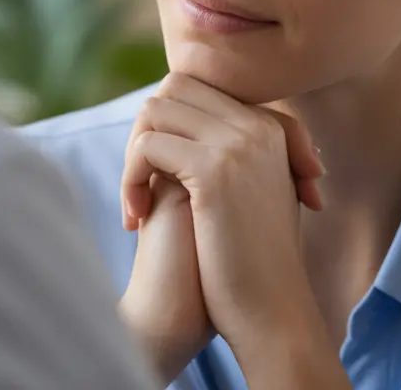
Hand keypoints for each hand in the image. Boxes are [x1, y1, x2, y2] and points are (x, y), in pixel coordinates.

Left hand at [120, 74, 342, 384]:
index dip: (164, 124)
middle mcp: (258, 126)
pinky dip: (129, 178)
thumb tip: (162, 126)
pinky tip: (136, 219)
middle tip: (139, 185)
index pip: (196, 87)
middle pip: (173, 87)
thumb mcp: (240, 193)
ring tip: (136, 204)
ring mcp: (239, 144)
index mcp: (270, 127)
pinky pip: (147, 145)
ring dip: (133, 154)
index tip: (156, 178)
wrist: (271, 314)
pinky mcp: (216, 169)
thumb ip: (216, 152)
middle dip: (145, 131)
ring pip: (154, 111)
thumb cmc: (249, 262)